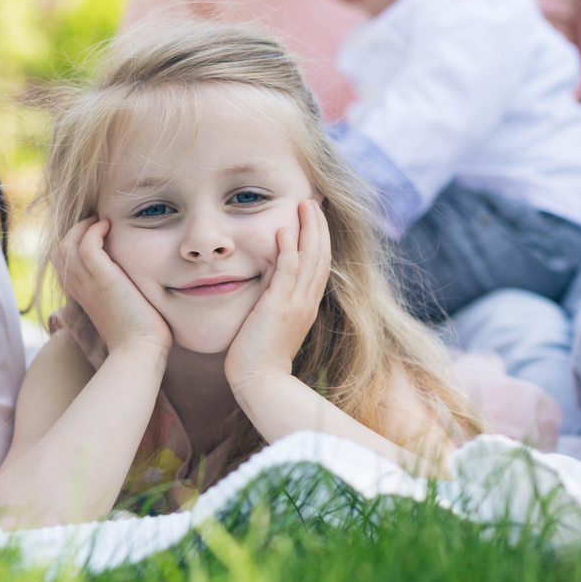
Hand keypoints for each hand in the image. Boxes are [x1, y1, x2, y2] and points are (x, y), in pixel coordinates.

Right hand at [52, 217, 171, 360]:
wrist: (140, 351)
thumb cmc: (138, 337)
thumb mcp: (120, 311)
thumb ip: (116, 295)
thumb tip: (130, 284)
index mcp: (82, 296)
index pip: (61, 263)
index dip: (72, 244)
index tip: (93, 236)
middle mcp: (80, 288)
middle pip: (58, 251)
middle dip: (74, 231)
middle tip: (96, 224)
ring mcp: (89, 283)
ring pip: (66, 245)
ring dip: (83, 227)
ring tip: (102, 222)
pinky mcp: (104, 279)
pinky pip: (87, 245)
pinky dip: (94, 230)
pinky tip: (109, 227)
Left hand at [225, 199, 331, 394]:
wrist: (259, 381)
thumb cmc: (258, 356)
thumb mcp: (272, 322)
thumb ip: (275, 301)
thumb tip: (268, 286)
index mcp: (306, 304)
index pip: (319, 264)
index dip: (320, 238)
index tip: (317, 216)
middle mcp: (307, 301)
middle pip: (322, 255)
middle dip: (319, 226)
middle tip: (315, 200)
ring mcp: (296, 304)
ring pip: (311, 258)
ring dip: (309, 229)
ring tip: (306, 204)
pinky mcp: (280, 307)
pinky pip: (289, 272)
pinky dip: (289, 249)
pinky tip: (285, 229)